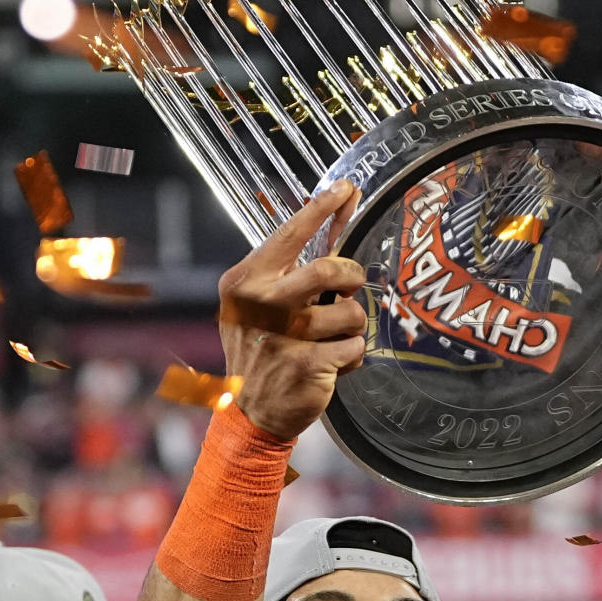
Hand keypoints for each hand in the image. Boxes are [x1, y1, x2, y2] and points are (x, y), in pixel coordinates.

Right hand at [218, 180, 366, 439]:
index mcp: (246, 281)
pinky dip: (352, 357)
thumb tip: (337, 215)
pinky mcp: (305, 365)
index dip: (322, 208)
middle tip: (349, 290)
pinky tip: (333, 365)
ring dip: (351, 328)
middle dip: (351, 278)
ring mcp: (282, 336)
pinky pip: (354, 348)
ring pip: (350, 312)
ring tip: (333, 340)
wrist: (252, 411)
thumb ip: (292, 266)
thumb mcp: (261, 304)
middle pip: (329, 269)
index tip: (346, 189)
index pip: (290, 234)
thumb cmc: (263, 351)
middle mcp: (261, 305)